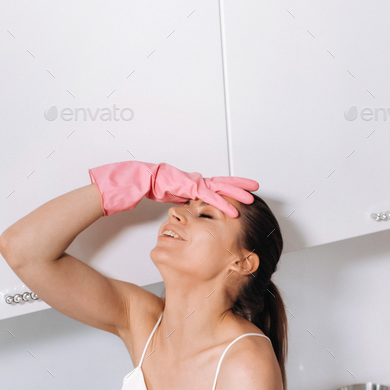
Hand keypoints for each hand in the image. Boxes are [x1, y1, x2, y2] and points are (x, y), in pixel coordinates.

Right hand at [88, 160, 258, 217]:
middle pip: (221, 182)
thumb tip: (189, 210)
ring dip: (236, 194)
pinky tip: (232, 210)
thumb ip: (182, 202)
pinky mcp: (187, 186)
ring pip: (219, 187)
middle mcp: (194, 179)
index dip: (230, 188)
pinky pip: (208, 196)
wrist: (135, 180)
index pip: (215, 185)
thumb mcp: (170, 198)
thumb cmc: (149, 187)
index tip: (243, 191)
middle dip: (239, 186)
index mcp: (191, 183)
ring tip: (250, 199)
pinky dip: (221, 204)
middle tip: (255, 188)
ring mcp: (191, 181)